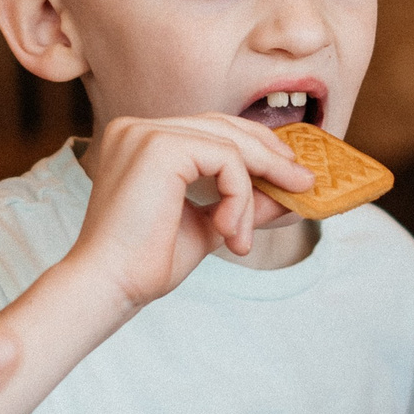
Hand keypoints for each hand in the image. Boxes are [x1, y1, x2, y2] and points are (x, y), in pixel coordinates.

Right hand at [70, 114, 316, 310]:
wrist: (111, 286)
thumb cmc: (147, 262)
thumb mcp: (209, 224)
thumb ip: (243, 202)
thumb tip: (287, 191)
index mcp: (142, 140)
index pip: (211, 130)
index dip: (256, 148)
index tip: (289, 175)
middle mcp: (140, 128)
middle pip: (225, 126)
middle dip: (270, 157)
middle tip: (302, 186)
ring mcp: (147, 132)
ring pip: (230, 144)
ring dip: (252, 191)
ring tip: (243, 236)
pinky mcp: (160, 145)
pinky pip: (226, 159)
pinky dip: (239, 196)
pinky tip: (228, 231)